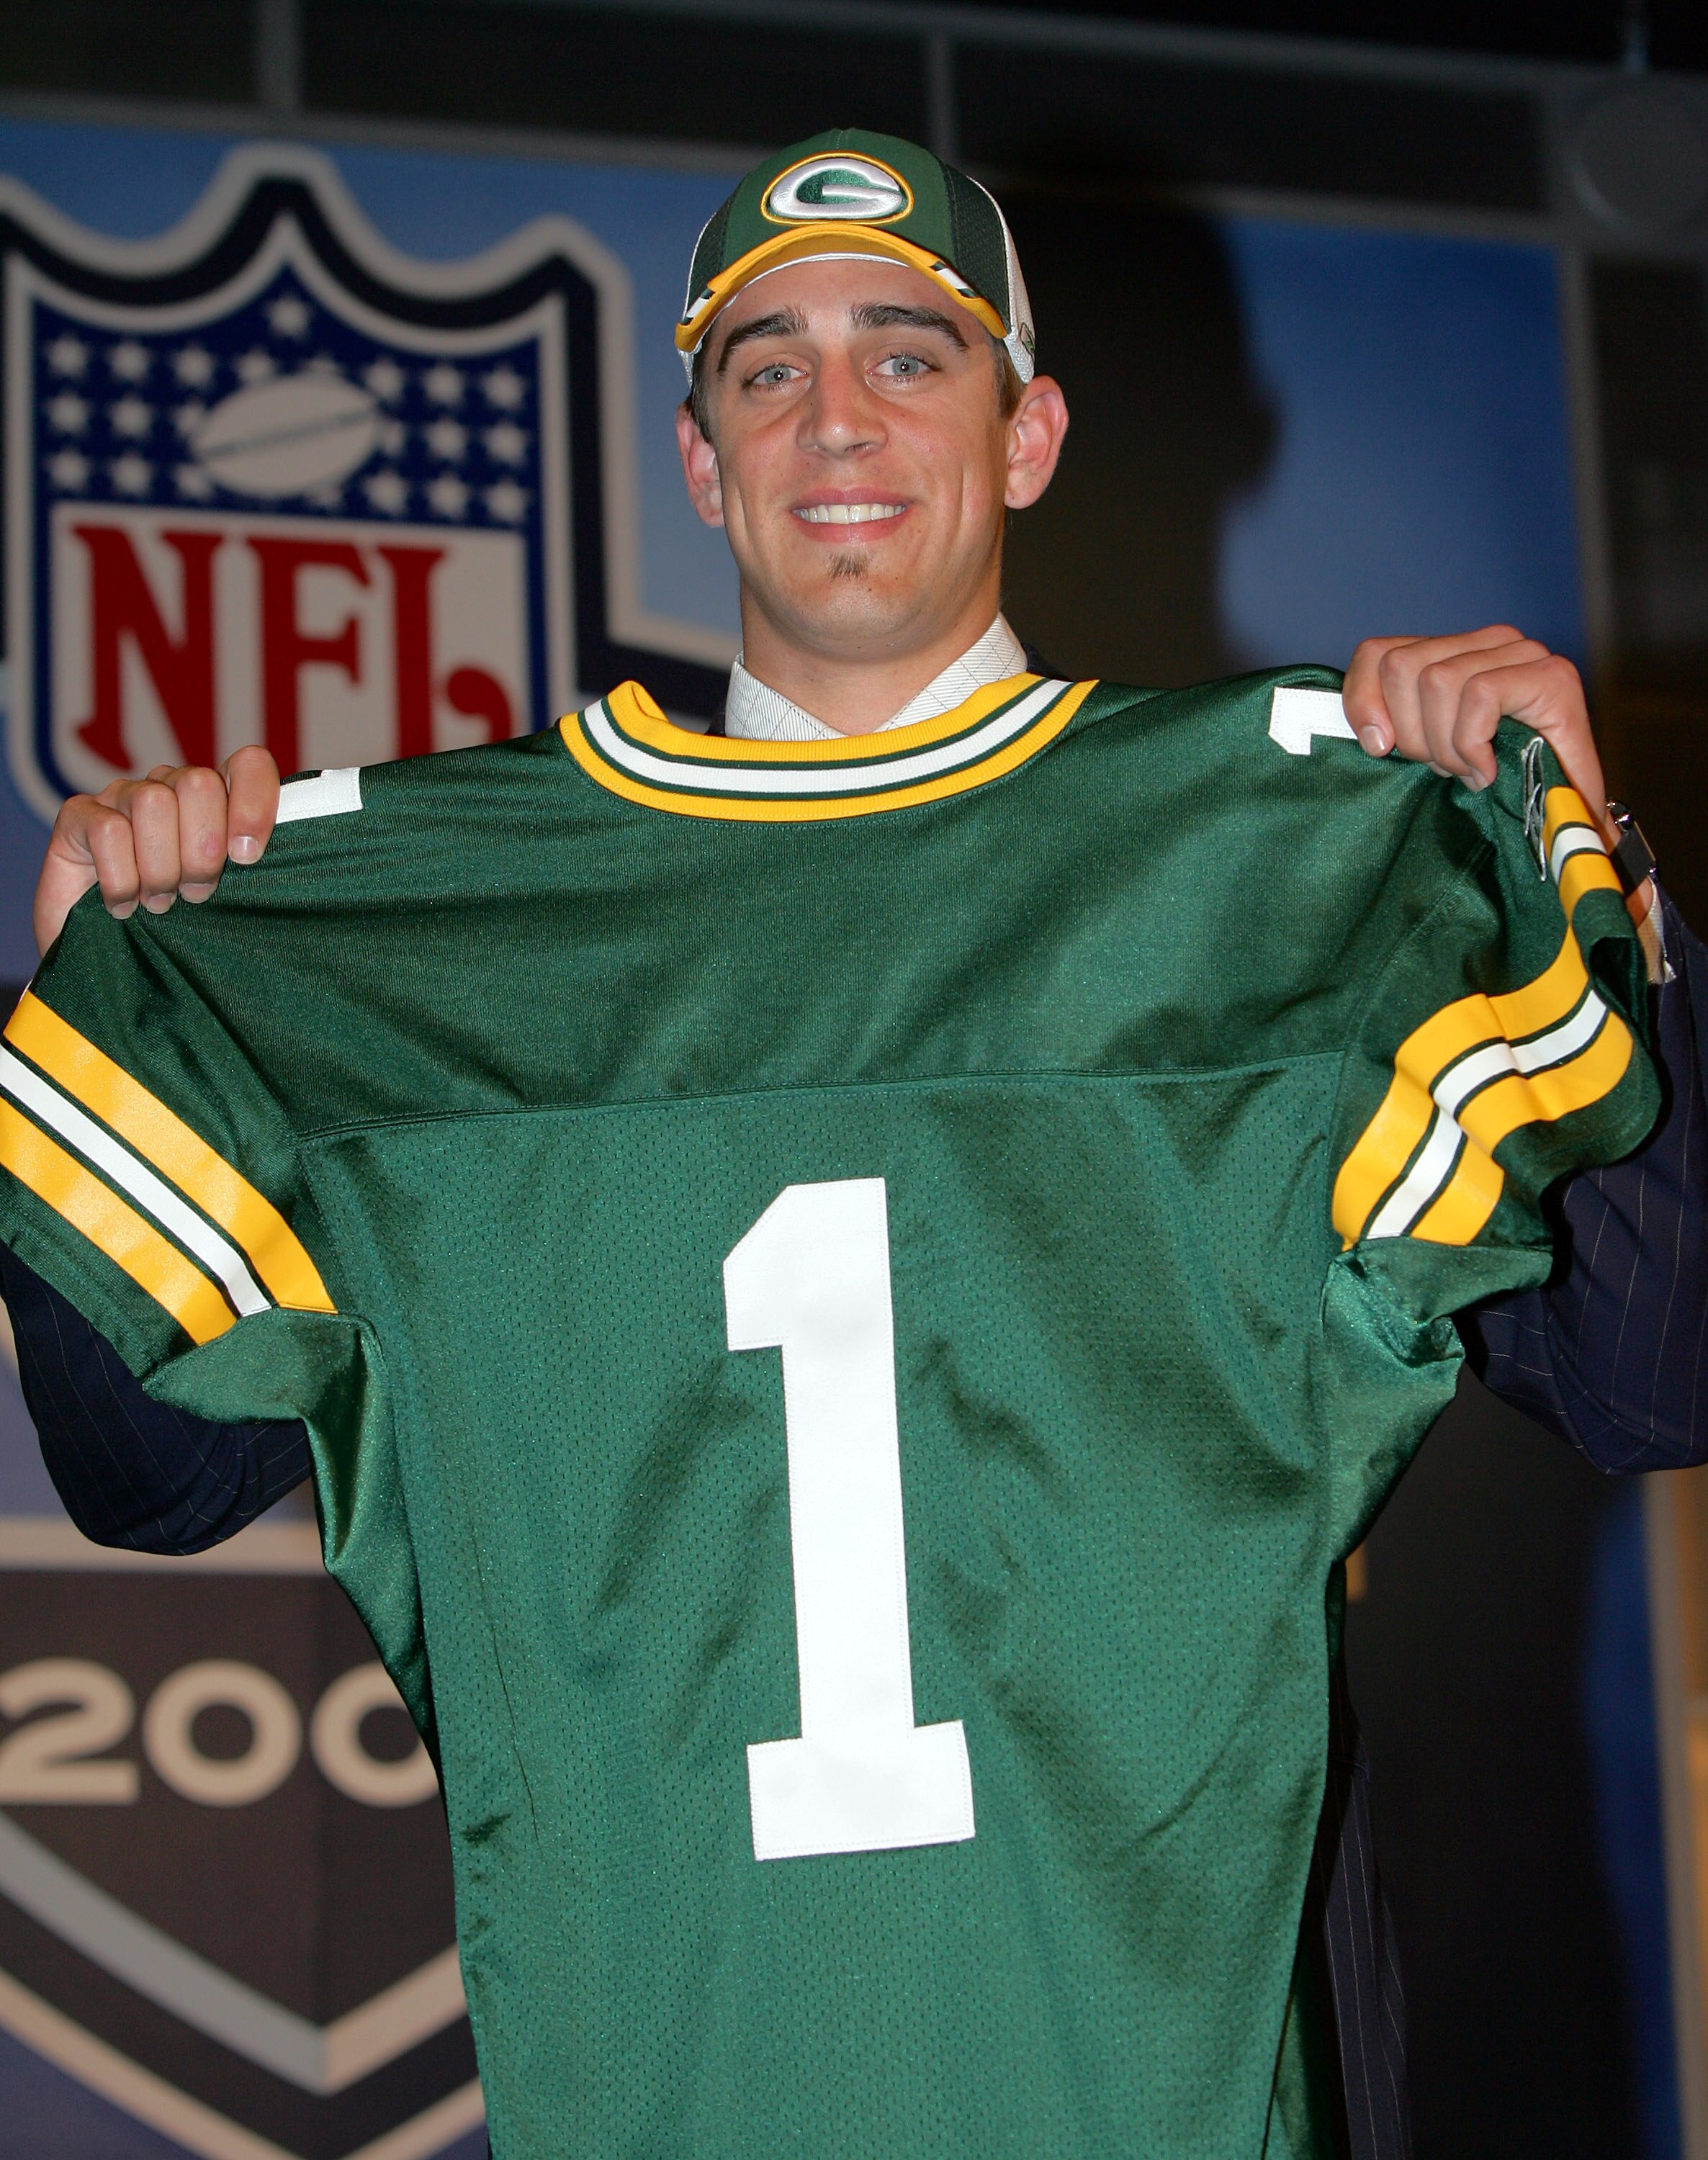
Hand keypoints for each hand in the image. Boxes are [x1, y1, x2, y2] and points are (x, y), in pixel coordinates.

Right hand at [33, 746, 280, 957]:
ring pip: (153, 803)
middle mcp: (169, 787)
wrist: (102, 960)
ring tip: (160, 903)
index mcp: (216, 801)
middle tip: (197, 894)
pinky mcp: (79, 815)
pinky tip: (123, 906)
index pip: (249, 765)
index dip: (254, 804)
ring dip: (161, 868)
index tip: (247, 858)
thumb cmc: (174, 931)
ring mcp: (122, 796)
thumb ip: (255, 876)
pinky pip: (109, 831)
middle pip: (199, 783)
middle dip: (202, 850)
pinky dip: (122, 878)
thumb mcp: (227, 903)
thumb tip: (294, 866)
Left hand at [1343, 626, 1615, 845]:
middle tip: (1440, 768)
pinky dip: (1472, 743)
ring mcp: (1524, 654)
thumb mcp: (1430, 751)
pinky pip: (1477, 695)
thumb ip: (1396, 725)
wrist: (1566, 820)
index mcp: (1456, 653)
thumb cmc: (1496, 787)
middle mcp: (1491, 642)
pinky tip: (1486, 771)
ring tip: (1466, 771)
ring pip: (1435, 679)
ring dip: (1444, 743)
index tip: (1379, 747)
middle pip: (1401, 665)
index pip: (1378, 652)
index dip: (1363, 701)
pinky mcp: (1552, 676)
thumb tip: (1369, 733)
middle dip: (1410, 732)